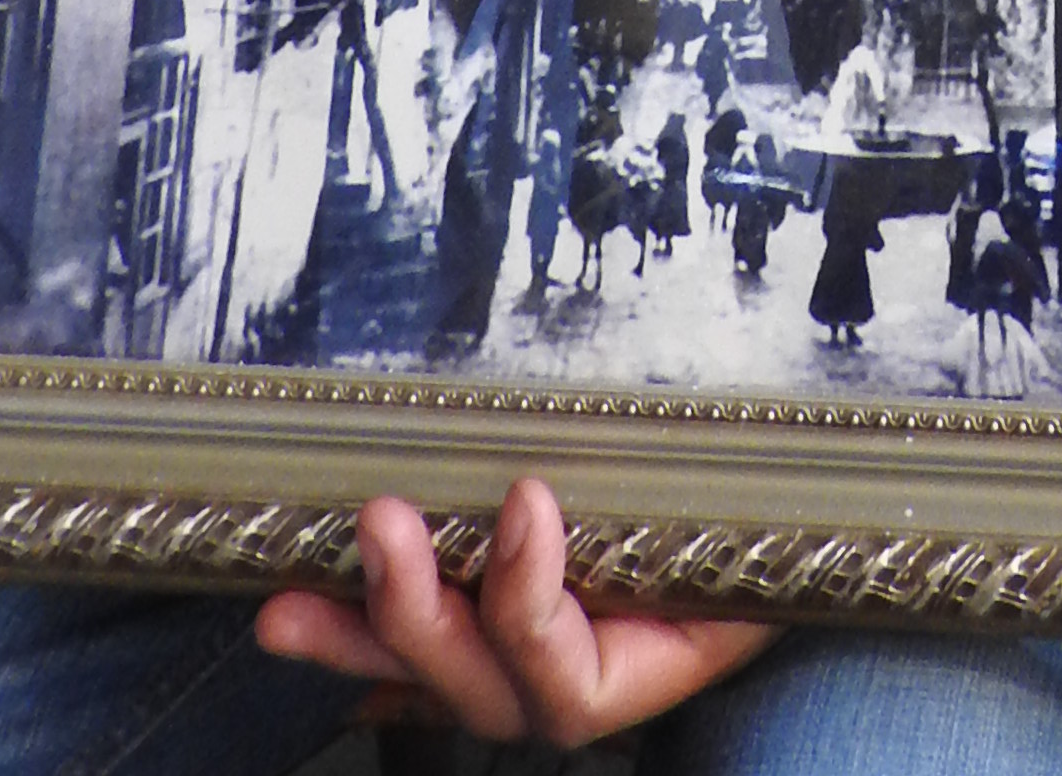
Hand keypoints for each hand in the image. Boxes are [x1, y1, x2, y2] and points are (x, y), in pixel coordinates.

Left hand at [255, 480, 780, 745]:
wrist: (751, 550)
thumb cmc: (753, 530)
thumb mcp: (752, 522)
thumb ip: (729, 489)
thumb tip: (772, 374)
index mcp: (638, 668)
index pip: (568, 669)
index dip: (532, 597)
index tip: (528, 499)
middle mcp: (561, 687)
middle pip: (474, 685)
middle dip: (418, 611)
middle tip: (386, 521)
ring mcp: (507, 673)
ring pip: (421, 679)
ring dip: (354, 634)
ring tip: (289, 603)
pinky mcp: (469, 642)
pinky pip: (395, 664)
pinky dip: (343, 640)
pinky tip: (289, 617)